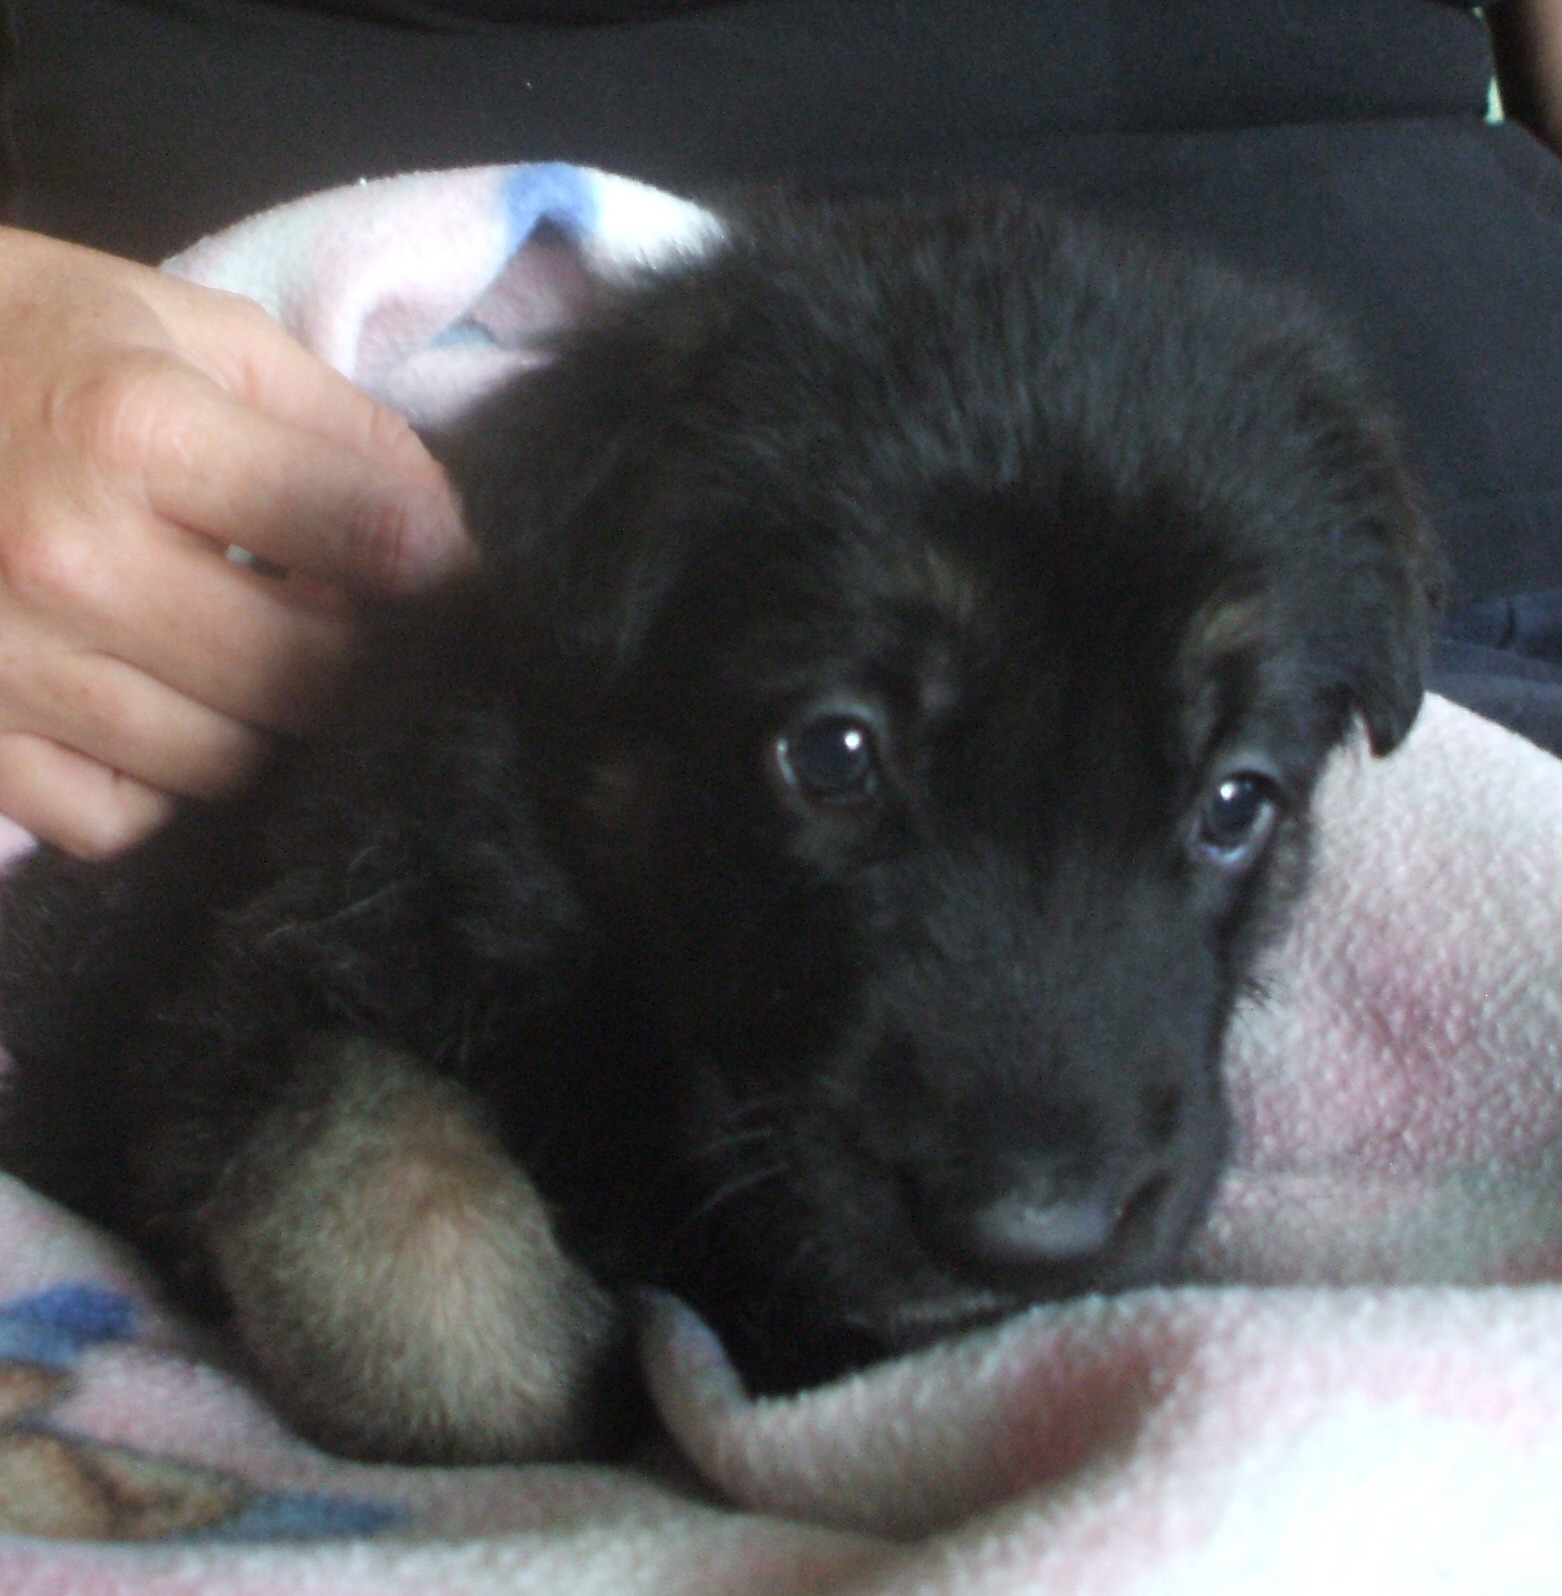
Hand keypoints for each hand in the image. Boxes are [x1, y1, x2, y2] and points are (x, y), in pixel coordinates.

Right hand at [0, 228, 469, 857]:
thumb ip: (334, 423)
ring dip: (267, 725)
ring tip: (248, 659)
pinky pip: (119, 821)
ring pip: (226, 764)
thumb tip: (444, 535)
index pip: (372, 538)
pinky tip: (157, 713)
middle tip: (354, 627)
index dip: (438, 566)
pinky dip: (162, 786)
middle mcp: (67, 561)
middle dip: (363, 662)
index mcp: (135, 431)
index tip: (439, 571)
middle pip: (312, 679)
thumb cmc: (22, 341)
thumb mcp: (184, 330)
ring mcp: (3, 665)